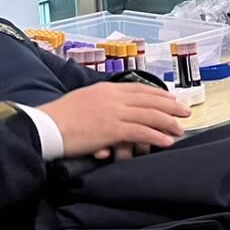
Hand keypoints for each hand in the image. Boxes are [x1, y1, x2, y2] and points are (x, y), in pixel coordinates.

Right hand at [38, 83, 190, 159]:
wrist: (45, 126)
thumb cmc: (59, 117)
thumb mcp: (82, 101)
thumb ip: (100, 103)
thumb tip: (112, 111)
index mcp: (106, 89)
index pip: (139, 89)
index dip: (158, 94)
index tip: (171, 98)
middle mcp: (113, 97)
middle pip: (149, 100)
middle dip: (170, 106)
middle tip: (185, 111)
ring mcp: (114, 112)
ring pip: (149, 115)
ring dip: (168, 122)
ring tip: (180, 128)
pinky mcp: (112, 129)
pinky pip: (141, 132)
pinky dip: (156, 136)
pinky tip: (167, 141)